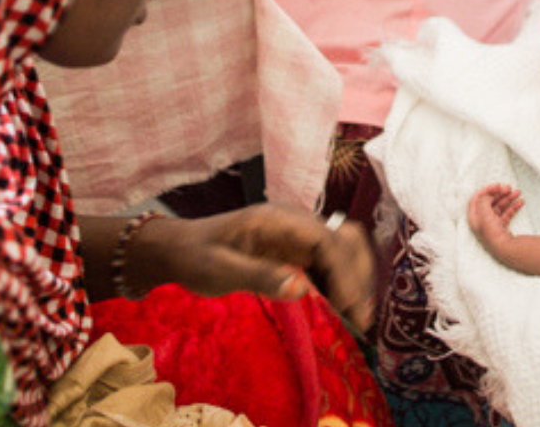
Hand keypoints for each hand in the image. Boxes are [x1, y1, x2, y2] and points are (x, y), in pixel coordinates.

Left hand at [135, 203, 374, 332]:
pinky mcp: (297, 252)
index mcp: (277, 220)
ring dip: (355, 279)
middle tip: (360, 318)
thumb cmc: (196, 256)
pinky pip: (330, 264)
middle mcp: (294, 224)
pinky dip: (341, 284)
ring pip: (343, 250)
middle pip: (344, 240)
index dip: (344, 270)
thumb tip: (302, 287)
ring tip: (357, 317)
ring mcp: (298, 237)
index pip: (326, 239)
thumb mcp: (220, 269)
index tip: (348, 306)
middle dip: (357, 276)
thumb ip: (260, 276)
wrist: (180, 250)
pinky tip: (342, 310)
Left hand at [467, 183, 523, 249]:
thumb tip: (486, 194)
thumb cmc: (492, 234)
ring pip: (500, 206)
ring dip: (508, 198)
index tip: (497, 185)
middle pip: (489, 202)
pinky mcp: (502, 227)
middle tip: (508, 187)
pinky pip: (508, 213)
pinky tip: (520, 202)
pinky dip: (514, 206)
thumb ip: (483, 200)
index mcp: (474, 217)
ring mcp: (493, 224)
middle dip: (499, 193)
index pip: (477, 199)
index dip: (486, 190)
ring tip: (517, 192)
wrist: (505, 249)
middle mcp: (482, 220)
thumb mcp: (484, 214)